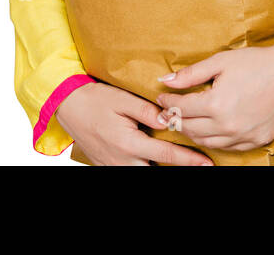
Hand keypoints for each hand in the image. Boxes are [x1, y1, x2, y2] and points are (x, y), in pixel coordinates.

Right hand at [55, 81, 213, 165]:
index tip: (206, 164)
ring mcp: (113, 166)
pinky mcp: (107, 166)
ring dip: (161, 167)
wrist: (67, 106)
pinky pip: (131, 171)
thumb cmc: (95, 100)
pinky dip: (145, 166)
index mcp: (128, 143)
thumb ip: (147, 111)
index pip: (166, 155)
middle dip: (178, 168)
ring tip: (182, 160)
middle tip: (199, 164)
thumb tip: (169, 120)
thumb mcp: (123, 100)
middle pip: (157, 171)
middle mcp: (121, 160)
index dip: (189, 160)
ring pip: (144, 173)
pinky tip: (154, 160)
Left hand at [155, 41, 273, 151]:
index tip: (162, 97)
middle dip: (174, 119)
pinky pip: (227, 146)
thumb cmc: (256, 63)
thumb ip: (191, 74)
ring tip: (186, 120)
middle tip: (168, 111)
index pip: (180, 108)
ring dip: (192, 132)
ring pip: (205, 142)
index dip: (167, 102)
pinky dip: (214, 139)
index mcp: (216, 104)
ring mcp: (242, 136)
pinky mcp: (255, 140)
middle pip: (189, 128)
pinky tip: (211, 128)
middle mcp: (227, 125)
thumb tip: (165, 80)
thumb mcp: (220, 61)